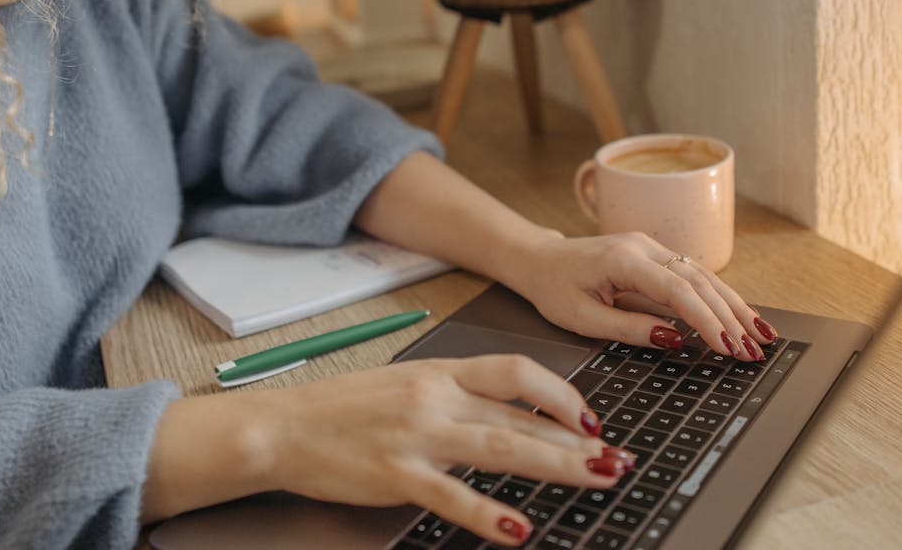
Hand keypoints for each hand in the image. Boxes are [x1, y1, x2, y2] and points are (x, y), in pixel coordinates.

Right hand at [247, 355, 632, 544]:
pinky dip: (489, 514)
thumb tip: (509, 414)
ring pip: (504, 447)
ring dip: (558, 464)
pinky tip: (519, 531)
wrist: (282, 426)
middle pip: (522, 414)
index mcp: (440, 372)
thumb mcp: (406, 384)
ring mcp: (417, 437)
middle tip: (618, 458)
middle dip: (578, 439)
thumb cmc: (343, 409)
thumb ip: (454, 395)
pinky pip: (453, 496)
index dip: (561, 393)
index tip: (590, 417)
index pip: (517, 370)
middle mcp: (436, 399)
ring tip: (598, 477)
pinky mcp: (395, 476)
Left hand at [503, 231, 778, 360]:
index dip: (707, 320)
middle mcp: (643, 246)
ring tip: (761, 336)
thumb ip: (628, 328)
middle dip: (731, 317)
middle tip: (754, 351)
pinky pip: (694, 274)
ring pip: (703, 275)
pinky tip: (740, 315)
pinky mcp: (655, 253)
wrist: (538, 258)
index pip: (677, 290)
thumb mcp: (581, 318)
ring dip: (734, 306)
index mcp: (623, 259)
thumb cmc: (553, 288)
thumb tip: (676, 339)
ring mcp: (651, 246)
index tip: (728, 347)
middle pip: (699, 280)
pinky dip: (719, 296)